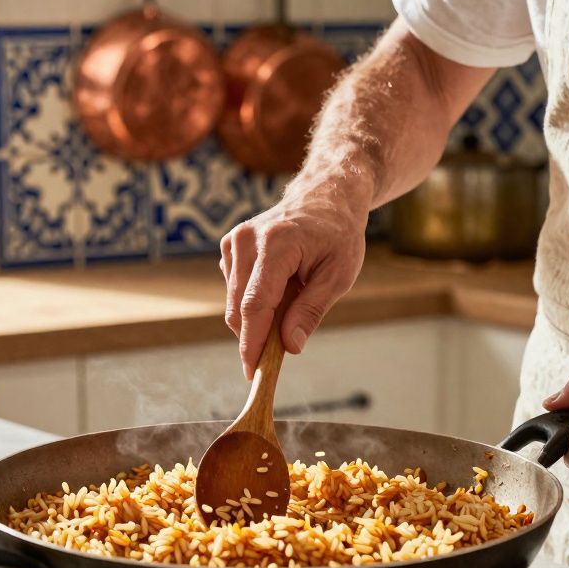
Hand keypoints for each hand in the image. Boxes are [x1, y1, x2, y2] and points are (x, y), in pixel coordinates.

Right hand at [220, 192, 366, 378]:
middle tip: (282, 350)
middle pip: (238, 308)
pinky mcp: (229, 246)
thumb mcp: (339, 275)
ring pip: (234, 302)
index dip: (252, 343)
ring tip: (294, 298)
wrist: (326, 195)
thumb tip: (289, 346)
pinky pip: (234, 290)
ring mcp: (234, 241)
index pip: (255, 304)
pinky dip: (253, 301)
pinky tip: (280, 287)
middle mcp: (247, 240)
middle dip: (255, 337)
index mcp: (277, 244)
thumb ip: (311, 311)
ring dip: (258, 317)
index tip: (254, 372)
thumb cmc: (338, 234)